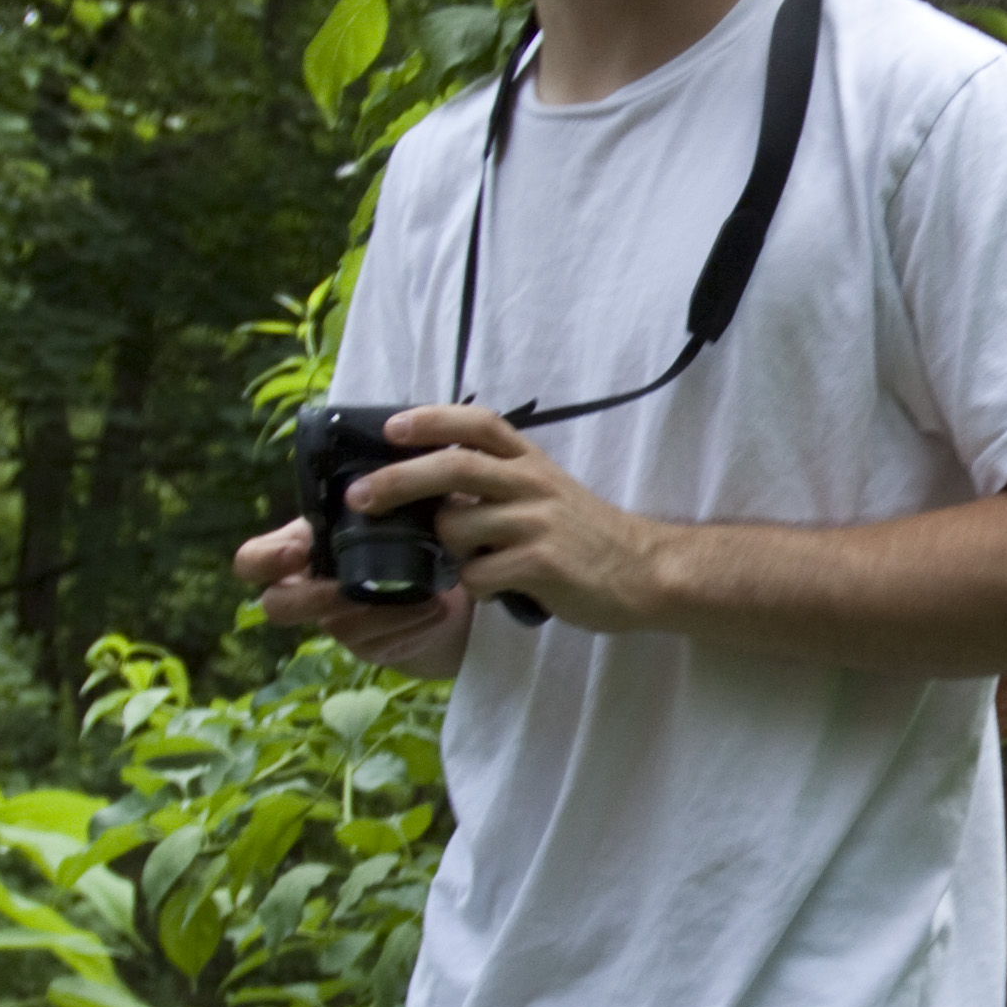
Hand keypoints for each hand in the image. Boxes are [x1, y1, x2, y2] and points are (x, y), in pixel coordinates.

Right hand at [231, 509, 475, 675]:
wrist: (438, 576)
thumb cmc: (401, 526)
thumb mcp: (386, 504)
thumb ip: (377, 491)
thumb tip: (389, 472)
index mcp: (299, 547)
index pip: (252, 561)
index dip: (265, 561)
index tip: (298, 551)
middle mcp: (307, 588)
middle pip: (277, 608)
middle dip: (314, 599)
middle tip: (348, 587)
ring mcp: (335, 622)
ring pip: (339, 629)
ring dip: (382, 613)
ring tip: (426, 594)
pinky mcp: (367, 646)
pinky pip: (378, 644)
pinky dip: (410, 625)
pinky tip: (437, 608)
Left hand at [368, 407, 665, 633]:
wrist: (646, 571)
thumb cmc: (586, 536)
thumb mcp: (546, 492)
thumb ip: (497, 483)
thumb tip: (432, 489)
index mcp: (531, 461)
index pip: (479, 423)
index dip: (433, 419)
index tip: (392, 427)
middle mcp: (532, 483)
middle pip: (454, 465)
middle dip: (398, 480)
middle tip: (360, 498)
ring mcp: (537, 523)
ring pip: (457, 526)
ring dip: (447, 548)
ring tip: (473, 560)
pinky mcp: (542, 564)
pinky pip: (479, 575)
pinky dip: (475, 585)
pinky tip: (498, 588)